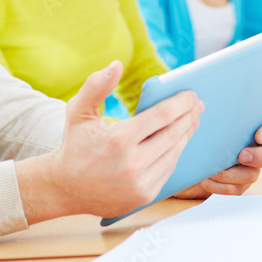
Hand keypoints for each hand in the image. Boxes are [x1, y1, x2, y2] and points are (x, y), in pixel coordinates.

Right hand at [16, 61, 202, 222]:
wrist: (64, 189)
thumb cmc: (74, 145)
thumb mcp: (78, 111)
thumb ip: (96, 86)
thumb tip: (116, 65)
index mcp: (119, 140)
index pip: (162, 116)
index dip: (180, 103)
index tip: (191, 95)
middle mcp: (133, 164)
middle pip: (173, 134)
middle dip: (189, 117)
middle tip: (198, 105)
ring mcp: (140, 183)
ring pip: (174, 153)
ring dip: (186, 135)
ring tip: (192, 120)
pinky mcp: (144, 196)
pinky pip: (168, 170)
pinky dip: (175, 153)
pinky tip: (179, 141)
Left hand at [175, 108, 261, 198]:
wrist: (192, 150)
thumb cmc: (206, 125)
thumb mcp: (214, 114)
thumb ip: (221, 109)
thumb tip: (210, 97)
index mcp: (258, 121)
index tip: (258, 135)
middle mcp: (261, 144)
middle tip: (242, 156)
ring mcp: (253, 164)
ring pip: (254, 174)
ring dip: (234, 174)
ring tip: (214, 170)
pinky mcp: (241, 181)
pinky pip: (239, 189)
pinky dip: (222, 186)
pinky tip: (207, 181)